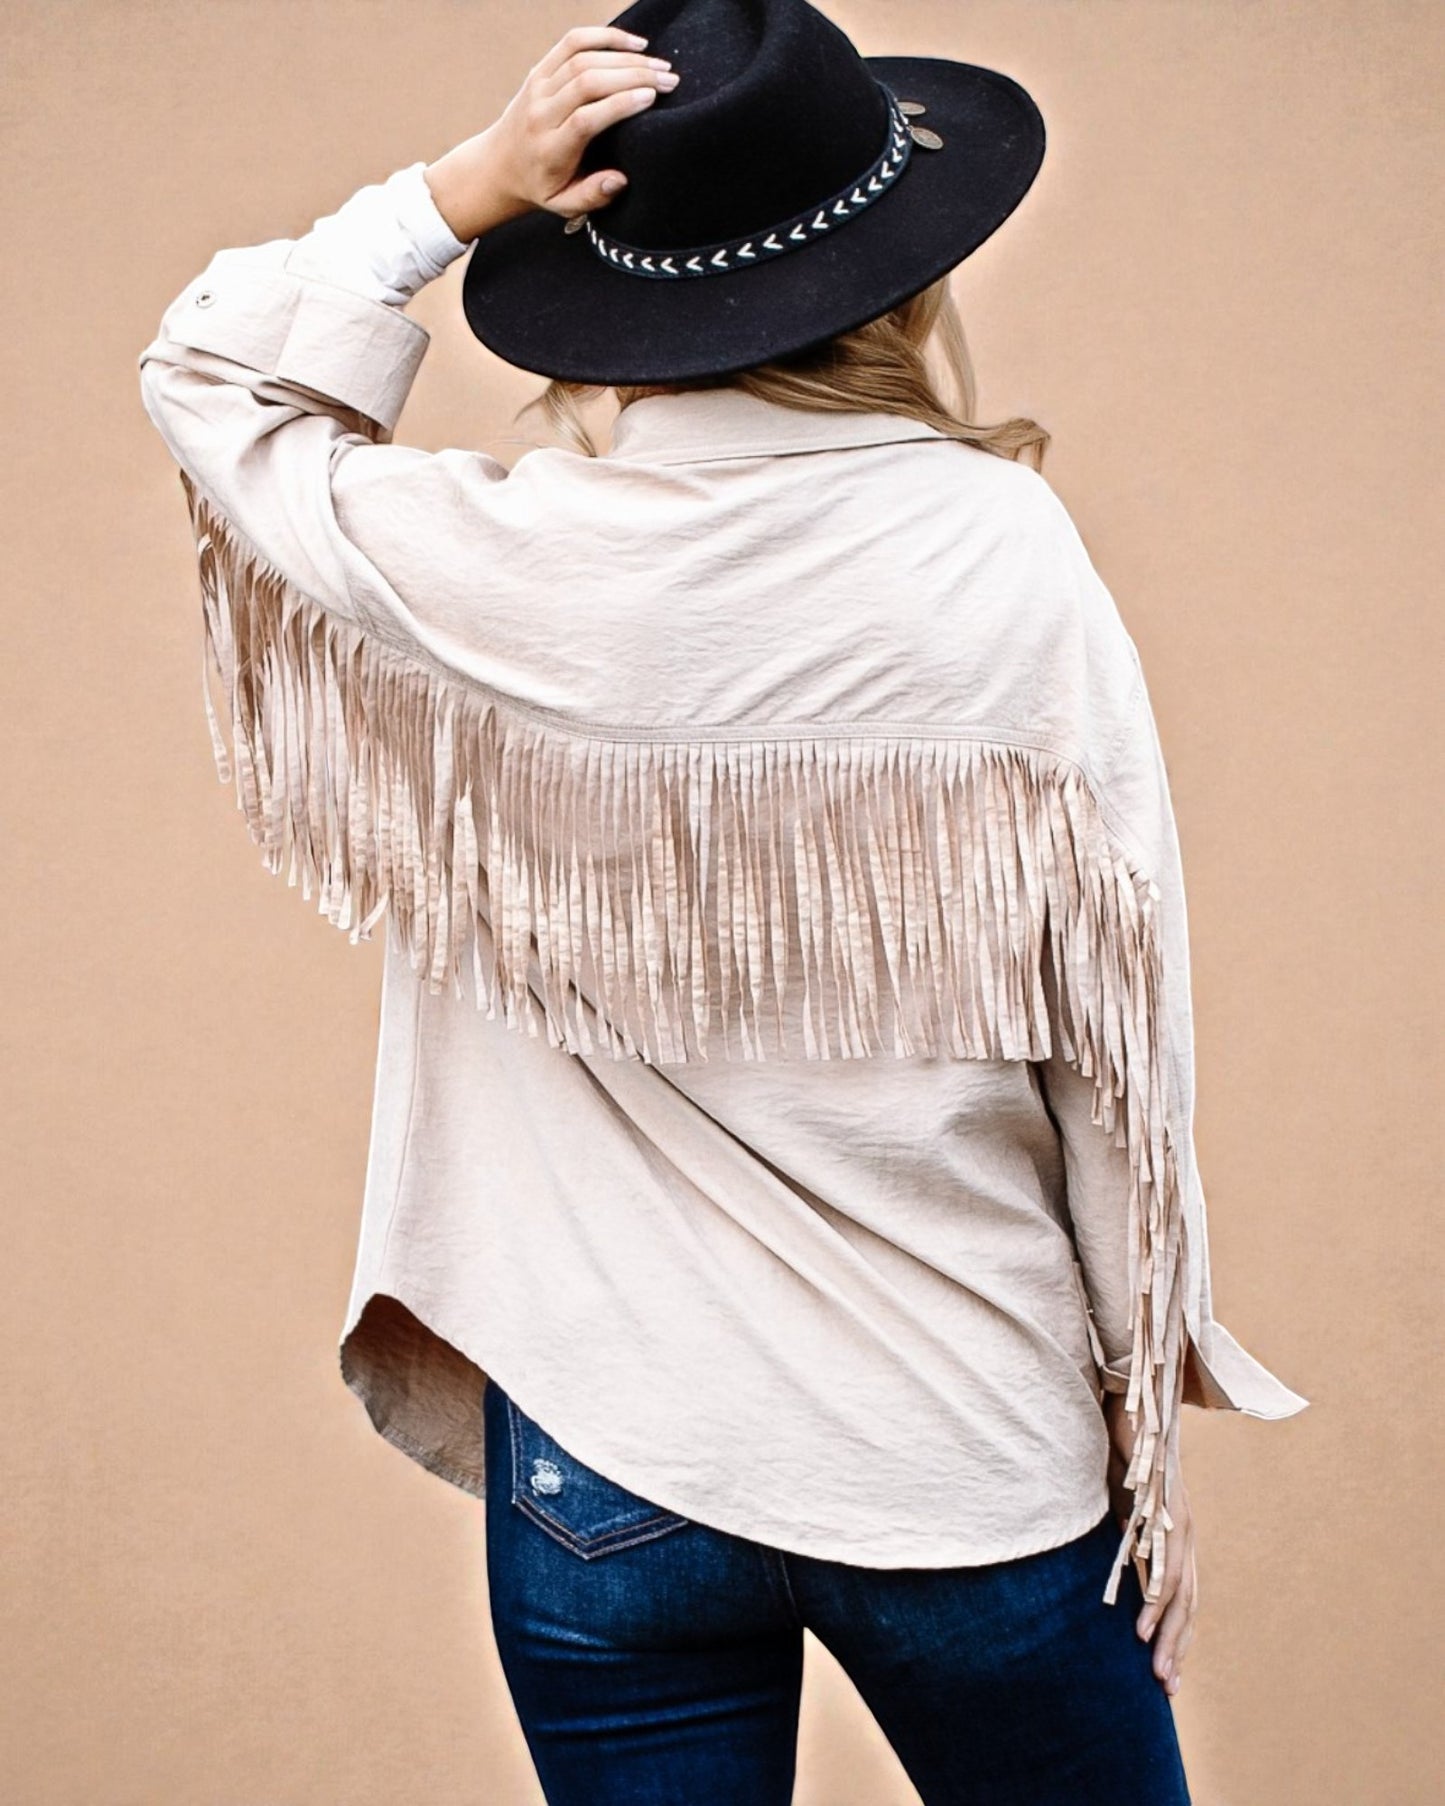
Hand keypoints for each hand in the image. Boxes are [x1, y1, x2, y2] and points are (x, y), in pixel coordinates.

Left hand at [423, 24, 681, 242]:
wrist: (498, 166)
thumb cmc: (541, 187)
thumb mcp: (564, 205)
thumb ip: (593, 196)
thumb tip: (621, 180)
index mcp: (550, 150)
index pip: (585, 118)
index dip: (620, 104)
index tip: (652, 97)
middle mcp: (541, 114)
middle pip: (587, 81)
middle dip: (633, 75)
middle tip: (668, 78)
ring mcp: (538, 87)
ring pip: (583, 58)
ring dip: (626, 57)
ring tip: (659, 64)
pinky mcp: (539, 70)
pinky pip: (571, 42)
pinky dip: (604, 37)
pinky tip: (633, 43)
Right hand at [1103, 1392, 1197, 1695]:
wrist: (1129, 1395)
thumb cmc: (1119, 1444)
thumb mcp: (1116, 1498)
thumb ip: (1119, 1528)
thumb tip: (1105, 1560)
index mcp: (1173, 1528)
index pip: (1183, 1594)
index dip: (1175, 1634)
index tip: (1163, 1674)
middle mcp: (1182, 1527)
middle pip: (1189, 1601)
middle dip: (1176, 1647)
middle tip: (1164, 1690)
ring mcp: (1176, 1516)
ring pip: (1180, 1590)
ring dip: (1167, 1633)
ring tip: (1155, 1670)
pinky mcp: (1163, 1504)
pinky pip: (1161, 1559)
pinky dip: (1155, 1594)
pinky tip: (1143, 1623)